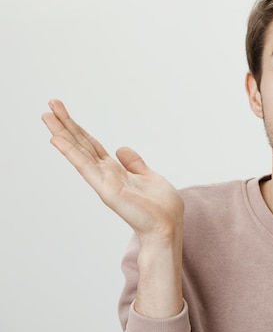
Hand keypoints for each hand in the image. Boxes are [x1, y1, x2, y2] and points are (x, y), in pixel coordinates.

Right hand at [42, 99, 183, 242]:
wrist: (167, 227)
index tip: (64, 111)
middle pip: (82, 144)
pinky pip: (85, 166)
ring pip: (79, 152)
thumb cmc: (162, 207)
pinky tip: (57, 139)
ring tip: (46, 116)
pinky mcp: (106, 189)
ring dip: (62, 133)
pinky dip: (71, 152)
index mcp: (116, 171)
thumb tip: (120, 148)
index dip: (79, 129)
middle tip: (49, 104)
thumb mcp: (149, 177)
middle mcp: (106, 174)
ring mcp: (103, 181)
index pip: (92, 145)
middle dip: (66, 124)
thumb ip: (134, 163)